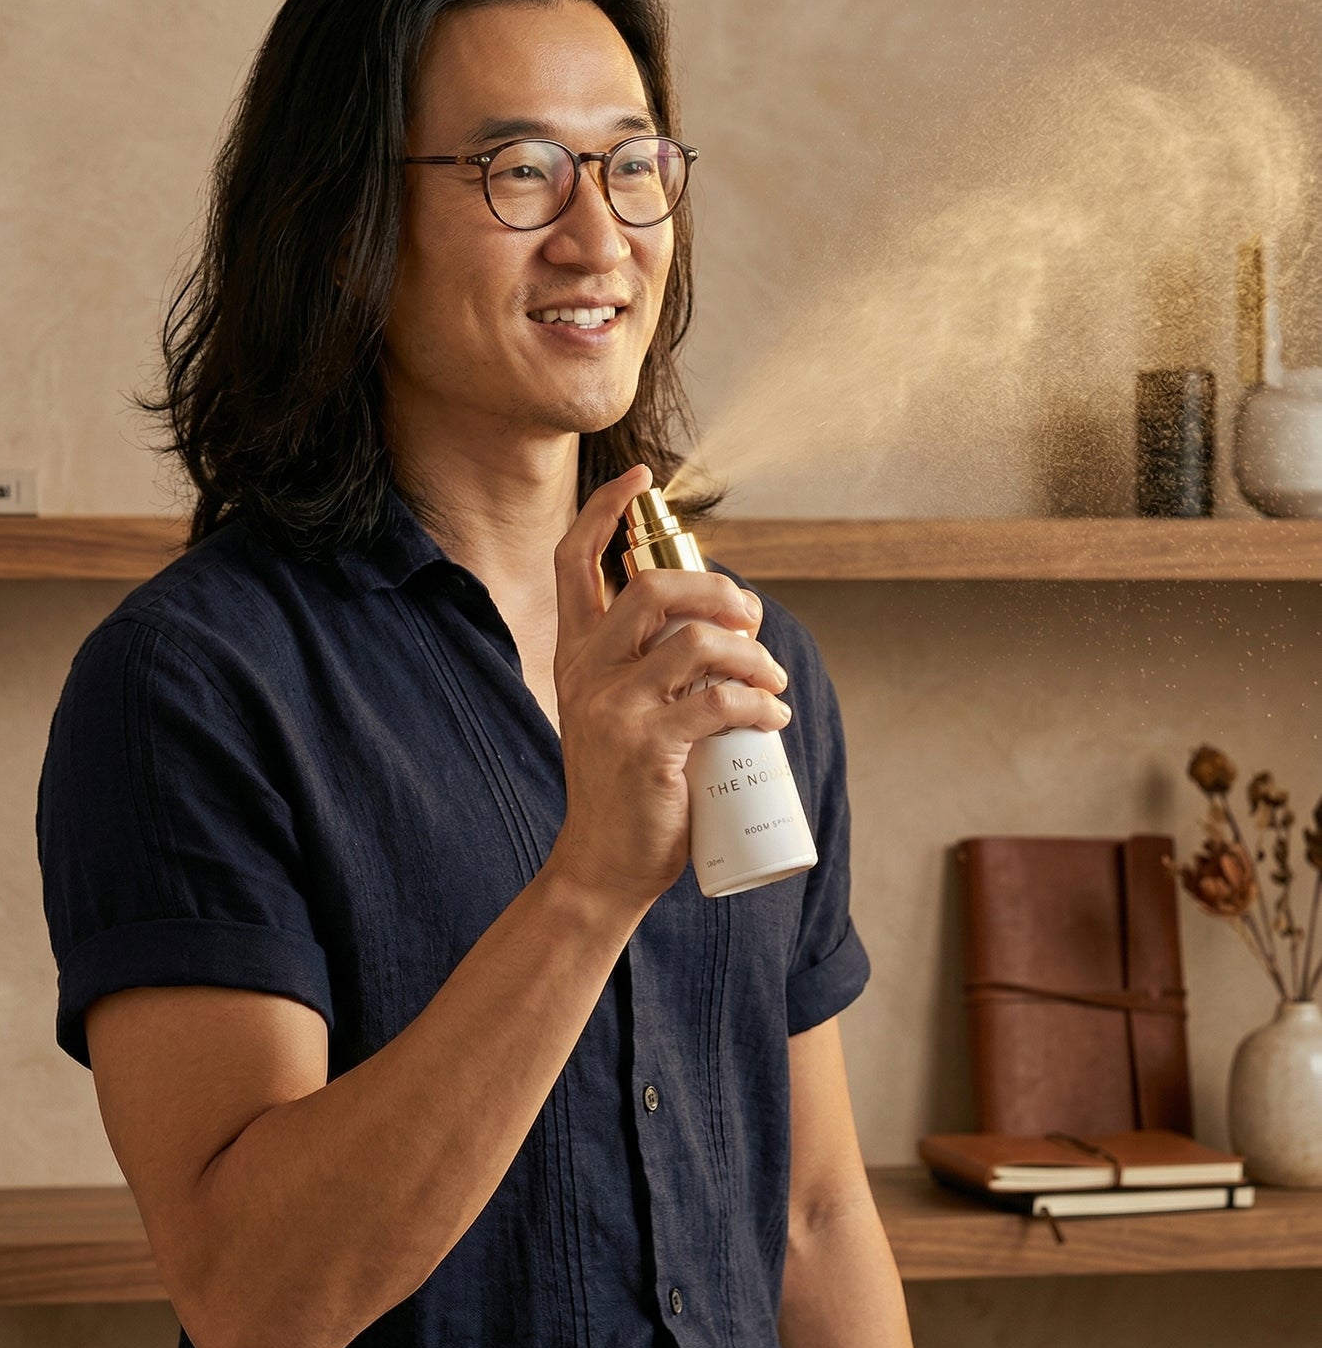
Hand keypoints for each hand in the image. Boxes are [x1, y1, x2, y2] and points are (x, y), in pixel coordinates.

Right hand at [544, 465, 791, 909]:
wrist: (601, 866)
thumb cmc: (625, 788)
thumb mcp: (616, 713)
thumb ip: (645, 668)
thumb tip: (723, 629)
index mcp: (574, 654)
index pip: (574, 560)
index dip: (603, 509)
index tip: (640, 481)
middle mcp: (585, 671)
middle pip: (654, 587)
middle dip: (720, 589)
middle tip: (753, 619)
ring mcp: (613, 707)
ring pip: (698, 642)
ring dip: (754, 654)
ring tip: (772, 683)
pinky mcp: (646, 746)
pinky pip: (719, 701)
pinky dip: (761, 705)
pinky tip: (774, 720)